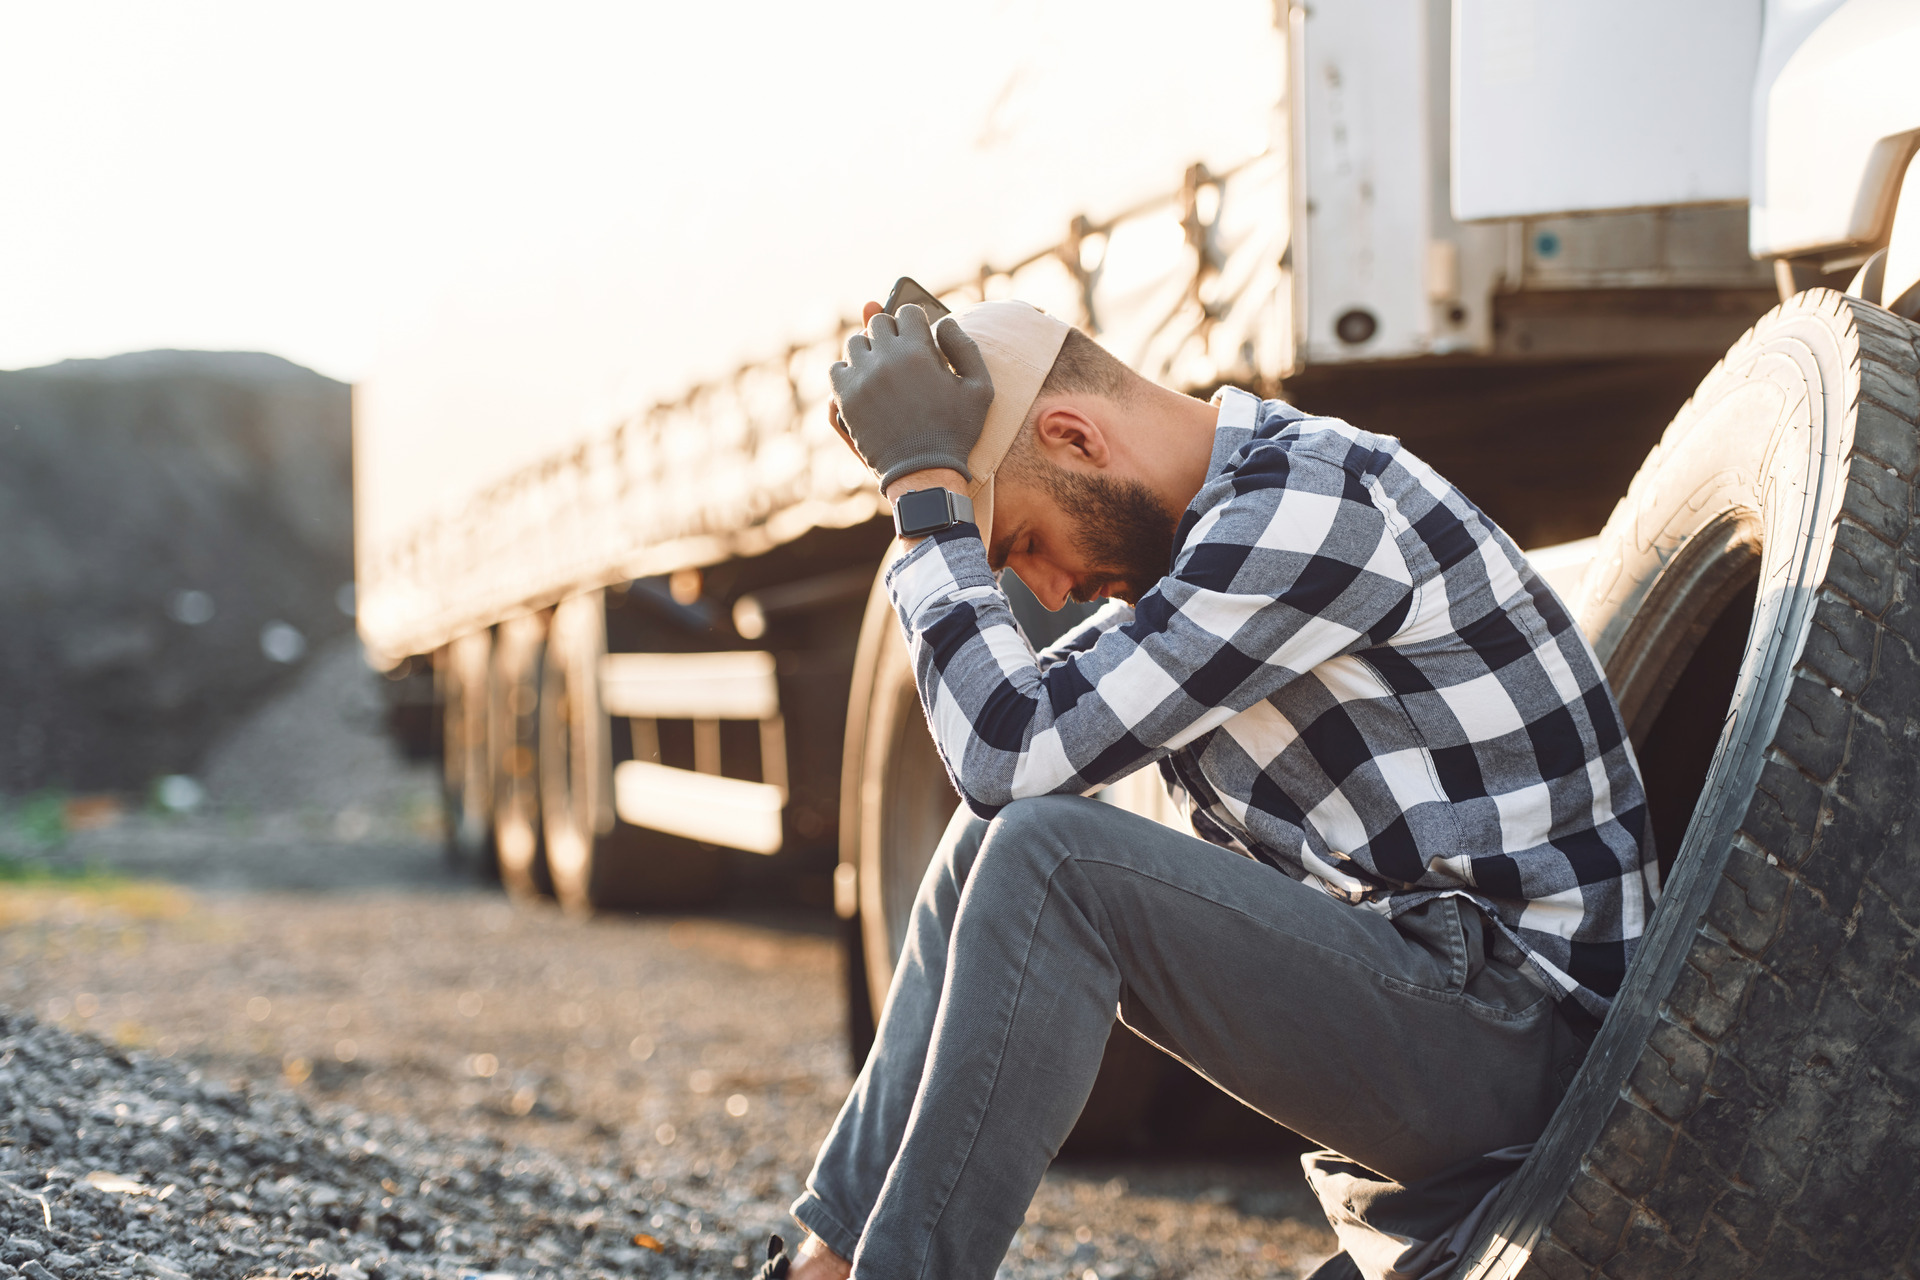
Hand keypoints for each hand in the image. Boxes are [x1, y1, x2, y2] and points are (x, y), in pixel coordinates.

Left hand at [828, 302, 994, 489]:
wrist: (924, 473)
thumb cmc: (955, 431)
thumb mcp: (980, 389)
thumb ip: (965, 347)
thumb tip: (944, 321)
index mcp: (919, 351)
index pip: (908, 312)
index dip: (915, 321)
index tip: (919, 336)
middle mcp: (886, 359)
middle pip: (879, 322)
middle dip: (892, 333)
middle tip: (902, 353)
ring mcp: (861, 378)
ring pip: (855, 342)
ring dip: (869, 350)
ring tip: (883, 367)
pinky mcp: (845, 399)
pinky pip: (836, 368)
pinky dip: (848, 372)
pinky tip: (864, 383)